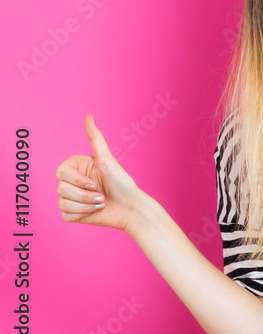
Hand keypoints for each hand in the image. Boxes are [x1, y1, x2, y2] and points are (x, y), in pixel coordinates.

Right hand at [56, 115, 143, 233]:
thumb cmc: (122, 182)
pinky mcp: (72, 214)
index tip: (94, 184)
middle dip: (85, 196)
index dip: (77, 181)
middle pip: (61, 189)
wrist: (130, 208)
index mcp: (76, 168)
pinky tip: (96, 211)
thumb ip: (96, 139)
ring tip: (102, 203)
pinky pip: (65, 216)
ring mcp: (70, 198)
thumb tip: (89, 117)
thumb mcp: (108, 160)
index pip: (61, 173)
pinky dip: (82, 214)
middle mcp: (71, 182)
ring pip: (63, 203)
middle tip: (102, 196)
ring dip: (86, 206)